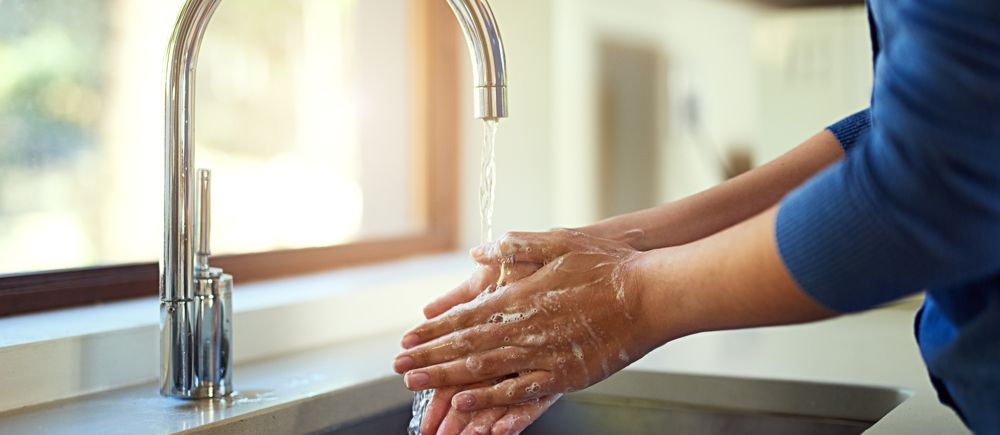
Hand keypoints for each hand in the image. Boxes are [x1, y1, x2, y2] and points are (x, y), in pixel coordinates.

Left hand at [395, 230, 656, 412]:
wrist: (650, 292)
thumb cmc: (606, 265)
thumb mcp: (558, 242)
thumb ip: (515, 248)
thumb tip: (479, 252)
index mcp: (519, 295)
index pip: (464, 316)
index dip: (433, 330)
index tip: (408, 337)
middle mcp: (524, 326)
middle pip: (465, 346)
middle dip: (428, 358)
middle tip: (399, 367)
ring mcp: (543, 354)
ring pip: (483, 371)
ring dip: (446, 379)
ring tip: (418, 385)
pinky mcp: (564, 374)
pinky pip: (519, 392)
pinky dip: (489, 399)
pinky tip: (466, 404)